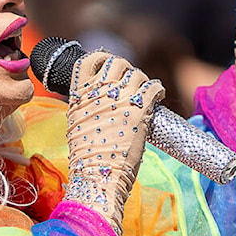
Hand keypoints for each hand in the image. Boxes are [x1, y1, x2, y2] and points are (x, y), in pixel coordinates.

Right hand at [65, 52, 163, 231]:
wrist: (97, 176)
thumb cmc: (86, 158)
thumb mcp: (77, 125)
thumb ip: (87, 107)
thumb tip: (100, 102)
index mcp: (79, 95)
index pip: (89, 60)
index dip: (101, 59)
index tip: (109, 64)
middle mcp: (99, 91)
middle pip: (116, 63)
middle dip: (126, 69)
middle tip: (131, 80)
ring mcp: (120, 98)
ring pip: (137, 74)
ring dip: (143, 80)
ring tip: (146, 91)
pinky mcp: (139, 109)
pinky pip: (153, 86)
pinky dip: (157, 88)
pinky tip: (158, 94)